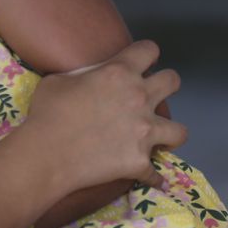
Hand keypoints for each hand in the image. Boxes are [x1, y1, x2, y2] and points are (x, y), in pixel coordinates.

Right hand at [24, 40, 185, 191]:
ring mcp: (143, 131)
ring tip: (160, 138)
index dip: (147, 54)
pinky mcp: (140, 161)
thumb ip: (83, 74)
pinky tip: (147, 177)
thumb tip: (88, 78)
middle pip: (173, 81)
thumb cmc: (48, 111)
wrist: (47, 153)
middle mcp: (139, 97)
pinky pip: (156, 174)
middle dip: (167, 85)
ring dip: (169, 133)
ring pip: (180, 130)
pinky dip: (151, 176)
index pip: (149, 50)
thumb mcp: (60, 79)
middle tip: (154, 95)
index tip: (143, 62)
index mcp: (119, 72)